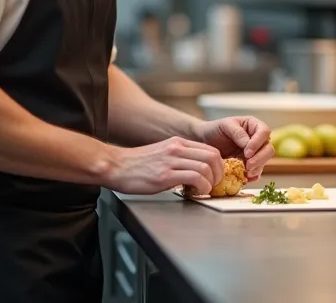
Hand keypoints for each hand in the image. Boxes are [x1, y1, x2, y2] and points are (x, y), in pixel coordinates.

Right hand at [102, 137, 223, 195]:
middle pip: (213, 157)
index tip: (217, 176)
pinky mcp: (165, 175)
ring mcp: (171, 160)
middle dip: (219, 174)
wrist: (115, 166)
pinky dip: (202, 187)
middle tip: (215, 185)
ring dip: (211, 182)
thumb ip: (180, 158)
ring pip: (207, 167)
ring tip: (205, 190)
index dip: (219, 165)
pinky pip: (195, 177)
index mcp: (178, 143)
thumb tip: (197, 170)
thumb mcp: (163, 154)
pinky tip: (197, 192)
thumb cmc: (136, 165)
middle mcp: (177, 148)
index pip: (211, 150)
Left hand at [191, 116, 273, 180]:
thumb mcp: (225, 126)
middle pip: (268, 149)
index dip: (258, 143)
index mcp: (253, 126)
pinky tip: (246, 178)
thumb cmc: (214, 129)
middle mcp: (257, 140)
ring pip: (264, 162)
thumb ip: (238, 133)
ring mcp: (254, 153)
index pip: (264, 132)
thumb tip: (248, 144)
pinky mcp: (249, 165)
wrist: (204, 141)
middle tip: (248, 165)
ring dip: (257, 168)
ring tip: (247, 173)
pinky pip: (256, 171)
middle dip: (260, 158)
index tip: (247, 152)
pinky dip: (253, 176)